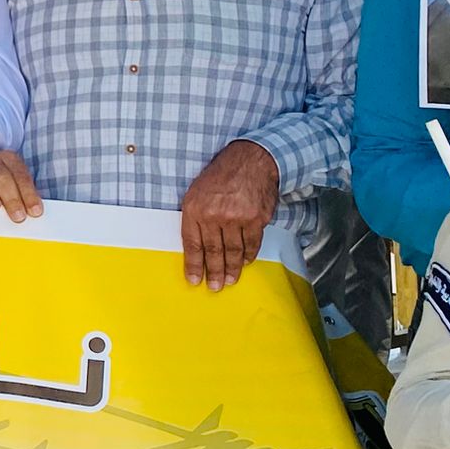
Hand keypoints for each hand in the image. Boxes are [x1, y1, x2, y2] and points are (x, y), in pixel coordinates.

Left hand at [180, 138, 277, 289]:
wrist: (249, 161)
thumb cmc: (219, 177)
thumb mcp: (196, 192)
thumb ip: (195, 218)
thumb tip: (196, 246)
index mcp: (195, 209)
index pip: (192, 244)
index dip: (193, 264)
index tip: (194, 280)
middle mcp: (215, 215)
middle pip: (214, 251)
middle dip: (213, 272)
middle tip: (214, 287)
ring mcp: (237, 218)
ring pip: (233, 251)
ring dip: (231, 269)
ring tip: (228, 281)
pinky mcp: (257, 219)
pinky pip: (252, 244)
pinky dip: (248, 256)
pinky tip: (244, 263)